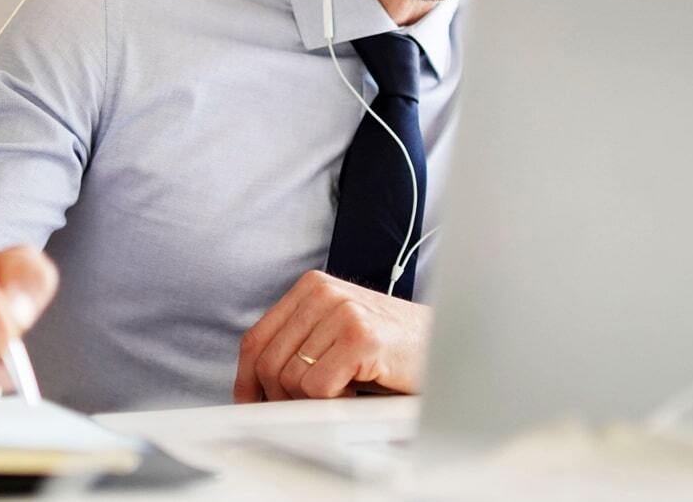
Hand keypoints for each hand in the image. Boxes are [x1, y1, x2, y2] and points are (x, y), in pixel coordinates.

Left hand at [233, 270, 431, 402]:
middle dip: (282, 398)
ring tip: (346, 390)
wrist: (445, 344)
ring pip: (291, 379)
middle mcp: (323, 292)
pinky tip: (357, 391)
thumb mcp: (334, 333)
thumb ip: (298, 343)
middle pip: (268, 363)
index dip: (246, 380)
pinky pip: (317, 388)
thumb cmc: (390, 347)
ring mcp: (342, 311)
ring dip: (314, 400)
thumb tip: (253, 386)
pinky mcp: (360, 337)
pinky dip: (334, 402)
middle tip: (313, 405)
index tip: (251, 404)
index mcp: (311, 287)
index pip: (255, 338)